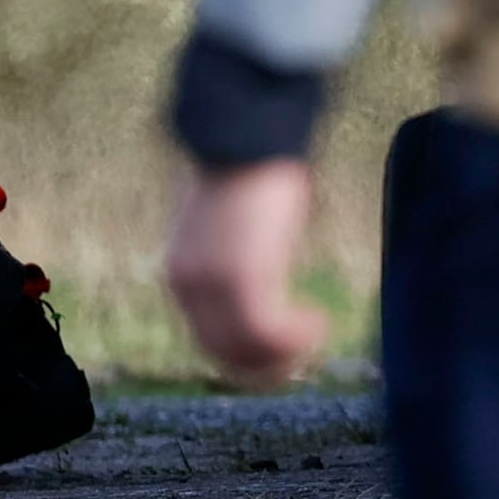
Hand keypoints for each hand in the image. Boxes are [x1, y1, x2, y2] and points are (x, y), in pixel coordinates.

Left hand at [162, 157, 330, 389]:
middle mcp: (187, 286)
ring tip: (315, 331)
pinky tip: (317, 322)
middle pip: (225, 356)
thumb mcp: (229, 224)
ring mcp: (212, 285)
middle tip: (306, 352)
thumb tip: (257, 276)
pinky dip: (297, 338)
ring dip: (287, 353)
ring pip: (248, 353)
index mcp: (181, 274)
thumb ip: (231, 257)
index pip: (209, 340)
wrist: (245, 134)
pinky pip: (269, 334)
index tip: (284, 348)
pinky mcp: (242, 279)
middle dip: (269, 364)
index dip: (250, 353)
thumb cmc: (247, 169)